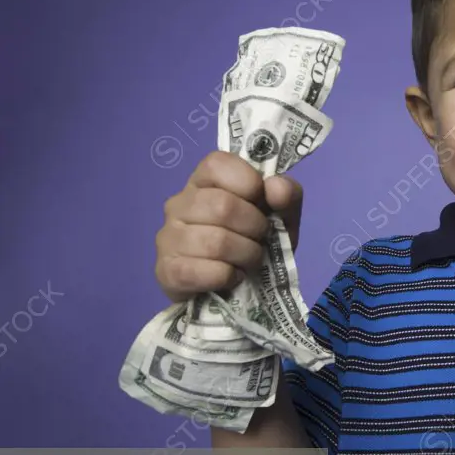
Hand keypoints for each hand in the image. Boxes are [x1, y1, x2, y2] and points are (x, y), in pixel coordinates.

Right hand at [154, 151, 303, 303]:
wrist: (231, 290)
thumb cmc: (253, 243)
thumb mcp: (281, 217)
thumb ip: (287, 195)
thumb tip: (276, 187)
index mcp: (203, 181)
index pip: (217, 164)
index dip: (249, 183)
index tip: (261, 203)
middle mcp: (178, 204)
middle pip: (222, 206)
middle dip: (255, 228)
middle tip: (259, 240)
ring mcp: (168, 237)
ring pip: (217, 242)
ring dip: (247, 255)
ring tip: (248, 260)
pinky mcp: (167, 271)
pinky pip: (209, 271)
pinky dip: (230, 276)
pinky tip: (232, 276)